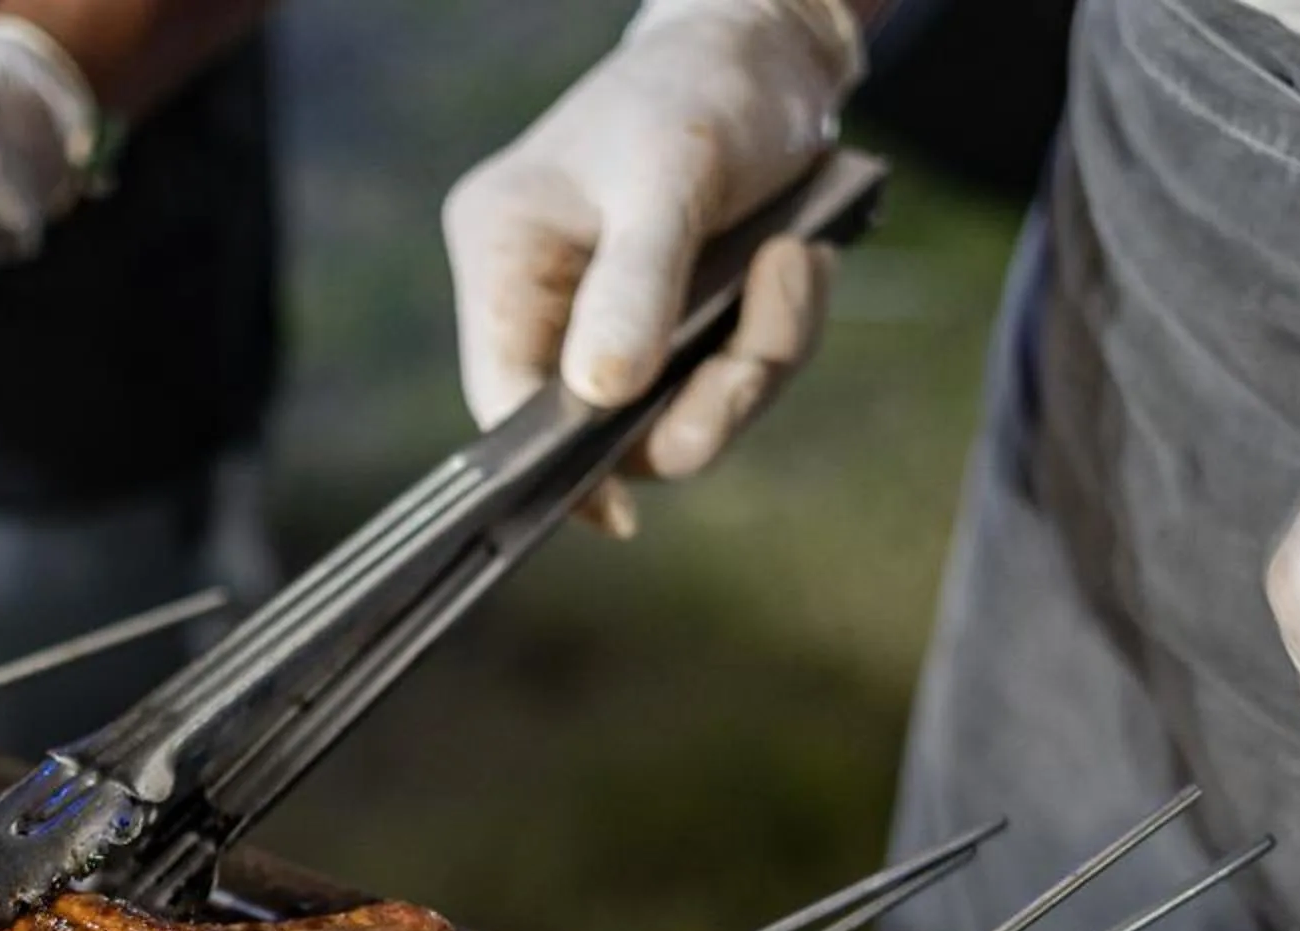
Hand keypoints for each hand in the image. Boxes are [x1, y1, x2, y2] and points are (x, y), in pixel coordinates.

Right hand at [444, 0, 857, 531]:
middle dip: (700, 402)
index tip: (617, 511)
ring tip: (794, 266)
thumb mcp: (670, 177)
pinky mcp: (675, 328)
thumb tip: (599, 399)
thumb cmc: (701, 92)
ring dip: (755, 361)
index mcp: (505, 253)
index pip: (504, 394)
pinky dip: (774, 335)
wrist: (773, 50)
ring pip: (676, 415)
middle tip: (759, 351)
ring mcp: (613, 321)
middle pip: (600, 427)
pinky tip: (795, 264)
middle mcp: (547, 300)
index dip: (551, 468)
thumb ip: (634, 288)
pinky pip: (723, 380)